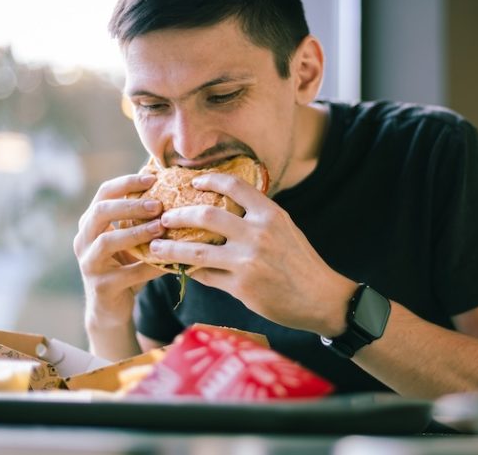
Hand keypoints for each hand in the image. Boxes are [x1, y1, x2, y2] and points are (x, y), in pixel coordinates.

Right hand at [73, 173, 166, 330]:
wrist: (110, 309)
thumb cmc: (125, 266)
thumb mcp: (129, 239)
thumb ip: (139, 218)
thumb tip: (170, 187)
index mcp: (90, 223)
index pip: (104, 193)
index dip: (127, 183)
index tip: (154, 178)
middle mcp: (83, 240)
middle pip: (100, 212)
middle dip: (130, 205)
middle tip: (158, 204)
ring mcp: (89, 264)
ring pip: (107, 242)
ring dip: (136, 232)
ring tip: (160, 227)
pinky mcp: (101, 287)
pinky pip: (127, 273)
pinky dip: (150, 265)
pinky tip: (169, 261)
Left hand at [148, 172, 356, 334]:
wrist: (321, 298)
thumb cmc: (302, 262)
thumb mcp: (285, 229)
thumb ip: (257, 217)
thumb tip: (224, 208)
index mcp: (270, 214)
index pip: (234, 186)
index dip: (209, 180)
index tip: (192, 181)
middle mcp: (258, 233)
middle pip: (205, 215)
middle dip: (178, 215)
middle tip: (164, 217)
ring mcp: (248, 261)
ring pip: (197, 250)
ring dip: (171, 247)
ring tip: (155, 246)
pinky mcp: (241, 287)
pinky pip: (206, 275)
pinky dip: (189, 271)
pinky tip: (178, 268)